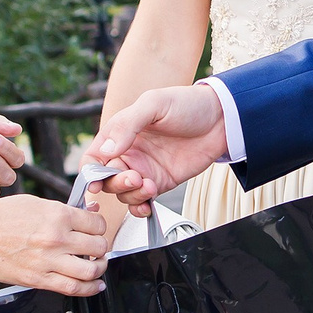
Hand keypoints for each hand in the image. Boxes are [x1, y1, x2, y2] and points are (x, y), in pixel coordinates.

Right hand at [0, 195, 110, 295]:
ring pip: (91, 270)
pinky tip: (94, 285)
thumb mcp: (34, 203)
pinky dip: (90, 289)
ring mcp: (48, 260)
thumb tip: (87, 212)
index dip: (99, 226)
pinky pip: (73, 288)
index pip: (97, 223)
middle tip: (97, 248)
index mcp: (57, 214)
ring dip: (99, 269)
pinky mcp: (38, 280)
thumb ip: (62, 211)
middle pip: (99, 246)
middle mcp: (56, 237)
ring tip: (96, 266)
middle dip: (101, 247)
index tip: (96, 230)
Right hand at [87, 84, 228, 215]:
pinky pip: (143, 201)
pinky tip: (148, 204)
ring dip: (132, 195)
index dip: (91, 173)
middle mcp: (128, 154)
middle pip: (107, 180)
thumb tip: (106, 150)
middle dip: (117, 184)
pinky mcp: (161, 183)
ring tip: (150, 185)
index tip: (97, 182)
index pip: (93, 159)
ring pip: (124, 193)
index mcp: (119, 134)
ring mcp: (144, 170)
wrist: (222, 119)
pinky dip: (141, 207)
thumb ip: (128, 125)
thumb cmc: (187, 104)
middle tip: (136, 178)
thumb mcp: (154, 104)